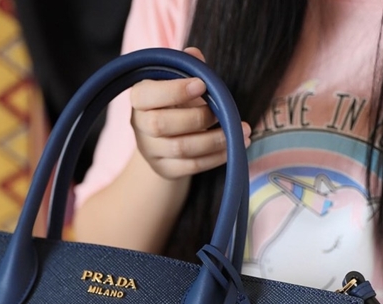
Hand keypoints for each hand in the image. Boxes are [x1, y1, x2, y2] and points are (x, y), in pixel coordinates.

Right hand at [129, 47, 251, 180]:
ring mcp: (150, 151)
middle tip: (221, 112)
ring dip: (215, 140)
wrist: (166, 138)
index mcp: (139, 98)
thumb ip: (186, 68)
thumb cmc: (176, 101)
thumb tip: (194, 54)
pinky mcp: (165, 169)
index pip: (147, 96)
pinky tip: (234, 148)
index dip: (173, 91)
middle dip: (197, 117)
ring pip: (181, 148)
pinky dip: (216, 157)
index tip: (202, 84)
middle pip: (161, 125)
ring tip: (243, 131)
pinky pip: (191, 166)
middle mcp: (140, 126)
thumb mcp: (178, 80)